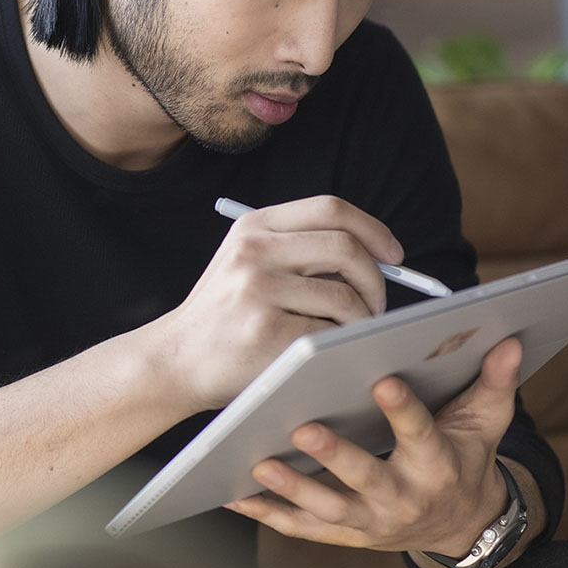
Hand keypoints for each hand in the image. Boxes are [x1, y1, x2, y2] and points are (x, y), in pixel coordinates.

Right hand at [157, 196, 398, 411]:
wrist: (174, 359)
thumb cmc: (224, 316)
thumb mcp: (246, 264)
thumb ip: (297, 250)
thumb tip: (376, 257)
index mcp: (253, 226)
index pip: (331, 209)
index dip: (372, 229)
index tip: (393, 255)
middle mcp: (253, 250)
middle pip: (345, 247)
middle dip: (376, 279)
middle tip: (376, 304)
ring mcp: (257, 290)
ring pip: (345, 296)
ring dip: (362, 318)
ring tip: (351, 331)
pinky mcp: (265, 331)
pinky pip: (330, 332)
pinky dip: (340, 342)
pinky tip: (326, 349)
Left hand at [223, 336, 523, 554]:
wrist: (463, 524)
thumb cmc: (465, 457)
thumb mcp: (485, 423)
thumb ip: (494, 382)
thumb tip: (509, 339)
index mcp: (438, 464)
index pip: (421, 433)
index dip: (402, 409)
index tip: (382, 379)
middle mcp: (404, 496)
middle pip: (367, 477)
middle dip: (336, 456)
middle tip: (302, 427)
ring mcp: (372, 521)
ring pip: (329, 508)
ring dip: (293, 488)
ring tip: (258, 462)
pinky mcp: (345, 535)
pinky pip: (302, 528)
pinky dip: (268, 514)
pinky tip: (235, 495)